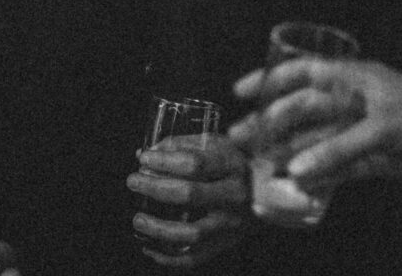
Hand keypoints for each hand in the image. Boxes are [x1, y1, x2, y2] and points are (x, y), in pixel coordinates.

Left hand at [127, 132, 250, 266]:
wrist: (268, 191)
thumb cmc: (232, 163)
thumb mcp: (214, 144)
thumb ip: (181, 145)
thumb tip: (146, 154)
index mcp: (231, 166)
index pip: (195, 163)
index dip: (165, 161)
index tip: (144, 159)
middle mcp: (234, 196)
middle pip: (190, 195)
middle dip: (155, 188)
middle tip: (133, 181)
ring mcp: (231, 224)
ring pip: (191, 233)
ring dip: (158, 228)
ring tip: (138, 219)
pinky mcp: (225, 244)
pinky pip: (194, 257)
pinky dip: (168, 258)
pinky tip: (148, 247)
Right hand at [227, 57, 401, 196]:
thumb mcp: (385, 129)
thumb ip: (340, 149)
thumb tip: (296, 167)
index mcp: (359, 78)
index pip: (308, 71)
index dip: (275, 79)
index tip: (244, 91)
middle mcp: (358, 101)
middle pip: (306, 108)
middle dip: (273, 121)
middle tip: (242, 137)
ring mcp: (366, 130)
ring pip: (319, 138)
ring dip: (291, 149)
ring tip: (260, 161)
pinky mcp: (377, 158)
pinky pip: (338, 164)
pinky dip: (318, 172)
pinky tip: (296, 182)